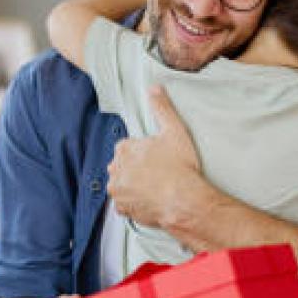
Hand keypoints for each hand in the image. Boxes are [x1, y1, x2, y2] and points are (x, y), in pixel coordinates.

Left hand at [106, 85, 201, 228]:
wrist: (183, 201)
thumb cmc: (180, 167)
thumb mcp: (174, 131)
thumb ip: (162, 108)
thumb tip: (154, 88)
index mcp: (124, 149)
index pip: (127, 148)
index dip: (143, 153)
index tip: (157, 158)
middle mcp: (115, 170)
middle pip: (123, 166)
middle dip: (136, 168)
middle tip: (158, 173)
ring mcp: (117, 191)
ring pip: (122, 184)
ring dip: (133, 185)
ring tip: (155, 187)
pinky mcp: (122, 209)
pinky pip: (125, 204)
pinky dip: (134, 202)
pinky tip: (150, 199)